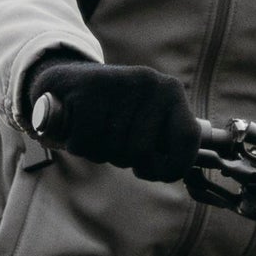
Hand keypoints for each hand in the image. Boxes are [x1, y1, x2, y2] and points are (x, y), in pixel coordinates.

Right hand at [23, 55, 201, 181]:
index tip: (160, 175)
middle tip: (114, 147)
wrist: (67, 80)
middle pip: (141, 152)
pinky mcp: (88, 89)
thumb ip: (166, 141)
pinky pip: (86, 142)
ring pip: (112, 149)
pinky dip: (78, 146)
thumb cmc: (113, 112)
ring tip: (94, 134)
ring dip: (99, 153)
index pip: (188, 137)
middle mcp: (150, 82)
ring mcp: (119, 83)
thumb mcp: (146, 120)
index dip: (176, 166)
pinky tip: (76, 131)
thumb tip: (189, 167)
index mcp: (171, 91)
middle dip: (125, 160)